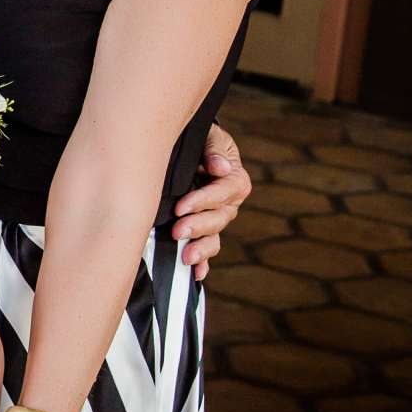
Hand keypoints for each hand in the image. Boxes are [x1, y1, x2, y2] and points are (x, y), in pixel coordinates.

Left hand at [172, 121, 251, 279]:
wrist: (189, 149)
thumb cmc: (201, 141)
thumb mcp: (210, 137)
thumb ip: (214, 150)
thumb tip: (220, 167)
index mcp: (234, 180)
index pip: (224, 192)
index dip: (204, 200)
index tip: (182, 206)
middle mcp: (229, 203)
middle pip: (219, 219)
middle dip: (198, 226)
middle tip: (177, 231)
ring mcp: (216, 219)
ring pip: (213, 237)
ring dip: (201, 248)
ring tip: (186, 257)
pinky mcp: (204, 231)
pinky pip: (207, 250)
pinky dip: (203, 263)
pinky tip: (196, 274)